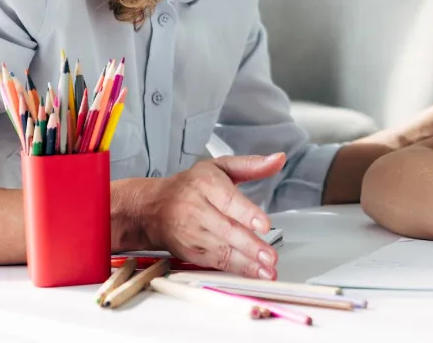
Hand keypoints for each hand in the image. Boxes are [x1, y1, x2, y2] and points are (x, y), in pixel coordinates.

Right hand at [140, 153, 285, 277]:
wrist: (153, 208)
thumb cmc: (191, 185)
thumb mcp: (220, 166)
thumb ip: (251, 165)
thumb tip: (278, 159)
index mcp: (206, 184)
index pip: (228, 200)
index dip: (247, 214)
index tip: (264, 225)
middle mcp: (197, 210)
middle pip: (226, 230)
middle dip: (250, 246)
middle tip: (270, 256)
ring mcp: (192, 234)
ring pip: (221, 250)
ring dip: (245, 263)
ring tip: (266, 271)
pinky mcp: (190, 252)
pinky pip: (215, 263)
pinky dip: (235, 270)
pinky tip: (252, 273)